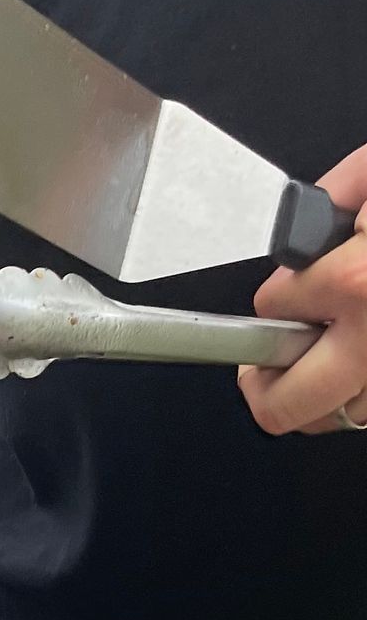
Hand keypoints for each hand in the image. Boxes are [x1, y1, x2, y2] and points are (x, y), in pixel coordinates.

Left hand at [240, 145, 366, 433]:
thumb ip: (333, 200)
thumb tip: (302, 235)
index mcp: (359, 283)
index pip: (273, 310)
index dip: (275, 297)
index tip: (286, 293)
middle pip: (286, 407)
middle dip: (264, 385)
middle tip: (262, 365)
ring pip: (339, 419)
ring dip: (318, 397)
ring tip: (319, 364)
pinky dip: (366, 394)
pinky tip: (365, 362)